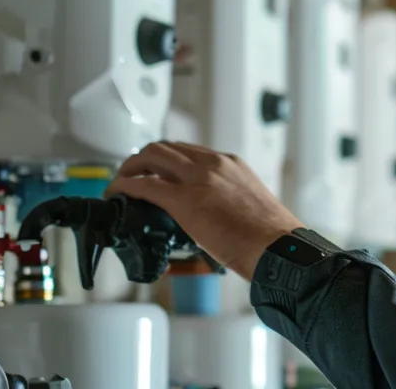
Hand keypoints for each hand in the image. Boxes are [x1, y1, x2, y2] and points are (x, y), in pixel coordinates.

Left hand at [107, 141, 302, 280]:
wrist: (278, 249)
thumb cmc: (270, 238)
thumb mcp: (248, 205)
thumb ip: (226, 202)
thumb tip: (208, 221)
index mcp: (230, 164)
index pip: (187, 151)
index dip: (165, 160)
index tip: (155, 172)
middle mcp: (213, 163)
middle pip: (164, 147)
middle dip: (141, 159)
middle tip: (130, 176)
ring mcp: (198, 179)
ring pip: (150, 157)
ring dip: (130, 168)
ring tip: (120, 184)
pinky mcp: (185, 200)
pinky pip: (145, 185)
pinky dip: (125, 186)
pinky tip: (117, 194)